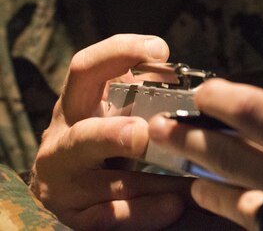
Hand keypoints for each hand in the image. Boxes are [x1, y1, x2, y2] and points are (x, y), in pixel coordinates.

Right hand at [30, 34, 191, 229]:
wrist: (73, 181)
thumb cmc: (111, 131)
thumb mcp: (123, 104)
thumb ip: (149, 90)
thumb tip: (197, 84)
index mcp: (77, 102)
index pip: (86, 68)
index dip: (119, 53)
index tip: (160, 50)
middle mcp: (61, 139)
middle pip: (84, 137)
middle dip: (114, 136)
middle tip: (145, 134)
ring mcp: (62, 181)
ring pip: (107, 184)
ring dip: (153, 183)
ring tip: (188, 182)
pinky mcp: (73, 215)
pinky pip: (110, 217)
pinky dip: (144, 212)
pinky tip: (173, 206)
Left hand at [148, 79, 262, 229]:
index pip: (260, 113)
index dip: (223, 98)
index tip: (206, 90)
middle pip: (233, 156)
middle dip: (192, 137)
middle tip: (165, 126)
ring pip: (235, 202)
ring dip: (206, 182)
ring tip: (188, 171)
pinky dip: (240, 215)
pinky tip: (226, 206)